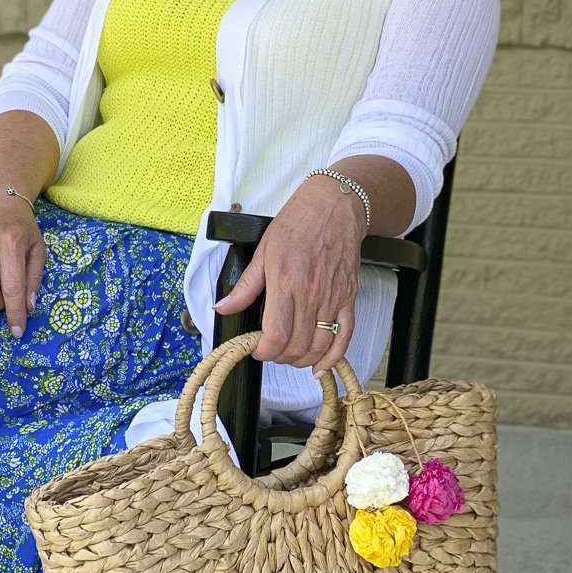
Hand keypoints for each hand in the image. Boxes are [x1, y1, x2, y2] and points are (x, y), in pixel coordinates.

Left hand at [214, 181, 365, 374]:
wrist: (334, 206)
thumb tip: (223, 307)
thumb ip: (245, 286)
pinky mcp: (348, 298)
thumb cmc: (298, 223)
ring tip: (289, 354)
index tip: (256, 348)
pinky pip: (344, 336)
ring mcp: (332, 298)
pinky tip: (321, 366)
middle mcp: (311, 294)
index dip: (263, 351)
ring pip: (319, 346)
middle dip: (279, 357)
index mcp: (286, 283)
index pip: (275, 335)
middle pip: (296, 346)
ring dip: (302, 360)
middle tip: (270, 350)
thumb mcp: (263, 250)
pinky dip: (333, 357)